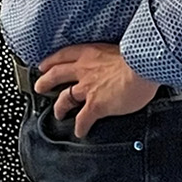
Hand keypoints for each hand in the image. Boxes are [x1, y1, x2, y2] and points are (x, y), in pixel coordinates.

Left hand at [36, 43, 158, 136]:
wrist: (142, 66)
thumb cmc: (137, 56)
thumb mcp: (116, 49)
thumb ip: (109, 57)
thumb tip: (116, 62)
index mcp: (88, 53)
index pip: (63, 55)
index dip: (50, 61)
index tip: (43, 66)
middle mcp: (83, 69)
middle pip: (56, 75)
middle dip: (45, 82)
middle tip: (39, 87)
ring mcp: (87, 88)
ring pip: (66, 98)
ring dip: (59, 107)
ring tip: (57, 113)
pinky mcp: (96, 105)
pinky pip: (83, 118)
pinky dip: (80, 126)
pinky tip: (79, 132)